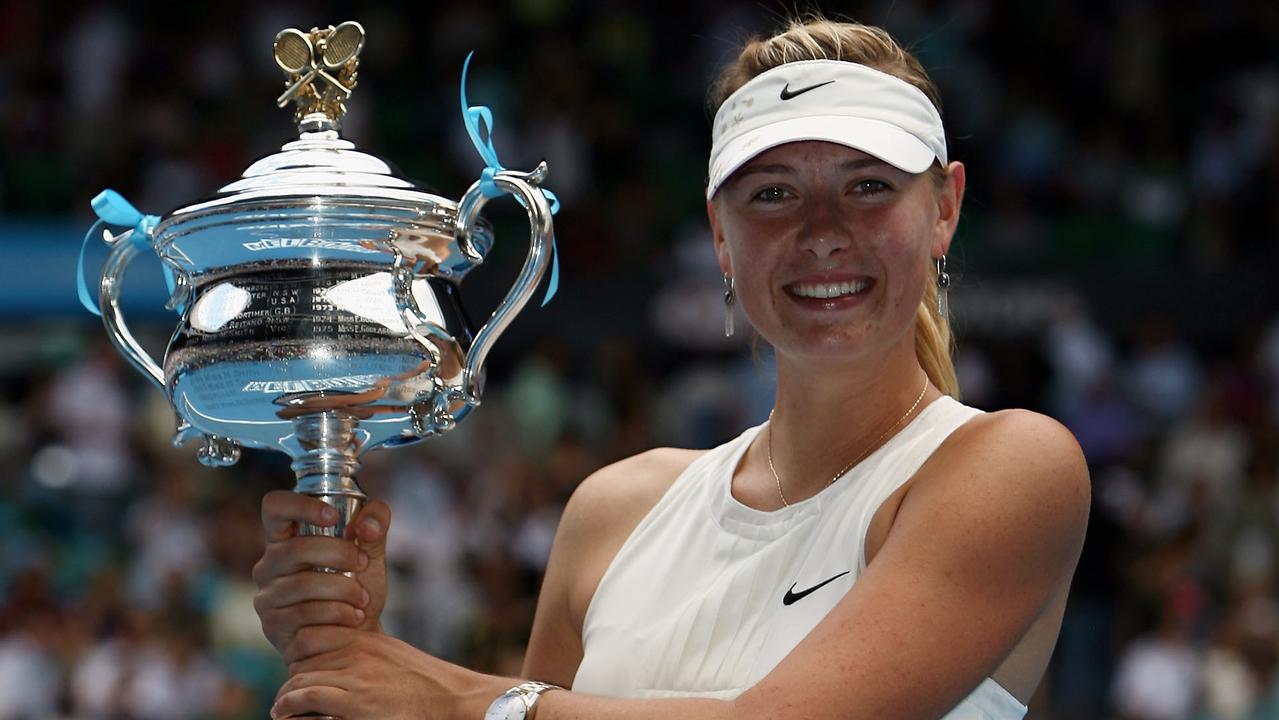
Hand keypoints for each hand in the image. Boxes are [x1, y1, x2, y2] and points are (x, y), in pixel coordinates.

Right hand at [253, 491, 391, 654]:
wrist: (358, 639)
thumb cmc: (358, 589)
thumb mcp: (372, 553)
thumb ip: (376, 525)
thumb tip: (368, 524)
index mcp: (287, 537)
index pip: (275, 508)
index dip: (300, 506)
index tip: (333, 517)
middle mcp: (269, 564)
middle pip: (295, 549)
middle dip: (338, 554)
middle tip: (363, 563)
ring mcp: (268, 595)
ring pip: (303, 583)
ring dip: (343, 589)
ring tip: (362, 598)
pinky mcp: (273, 625)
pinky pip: (305, 613)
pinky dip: (338, 613)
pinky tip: (353, 616)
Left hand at [270, 626, 505, 719]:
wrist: (451, 698)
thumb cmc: (425, 683)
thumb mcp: (392, 655)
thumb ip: (366, 654)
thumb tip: (343, 662)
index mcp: (365, 638)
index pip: (312, 637)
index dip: (300, 657)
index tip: (297, 673)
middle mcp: (357, 651)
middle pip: (302, 658)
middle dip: (292, 679)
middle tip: (286, 698)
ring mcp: (357, 675)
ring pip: (300, 677)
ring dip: (286, 696)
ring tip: (282, 709)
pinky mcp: (357, 700)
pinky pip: (308, 696)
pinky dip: (290, 704)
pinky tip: (285, 713)